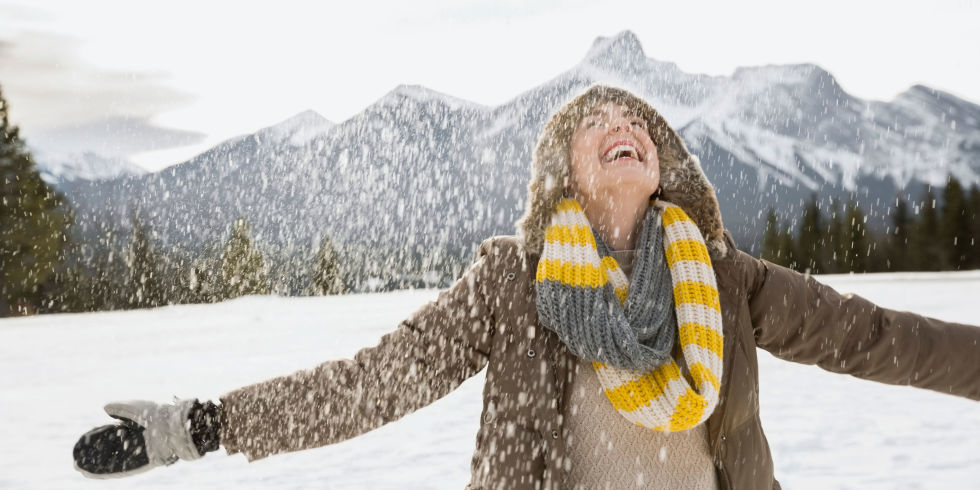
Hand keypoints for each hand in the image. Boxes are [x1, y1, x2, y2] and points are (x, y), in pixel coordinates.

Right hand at [73, 398, 202, 477]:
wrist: (173, 426)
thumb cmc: (156, 414)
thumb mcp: (134, 407)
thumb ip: (120, 408)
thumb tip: (105, 408)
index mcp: (137, 427)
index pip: (114, 434)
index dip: (100, 437)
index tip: (85, 439)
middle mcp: (138, 441)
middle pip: (112, 449)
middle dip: (95, 454)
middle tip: (77, 458)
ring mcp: (140, 453)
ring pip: (114, 461)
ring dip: (96, 466)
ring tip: (78, 467)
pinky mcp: (144, 463)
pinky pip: (123, 470)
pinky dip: (107, 472)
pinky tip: (91, 473)